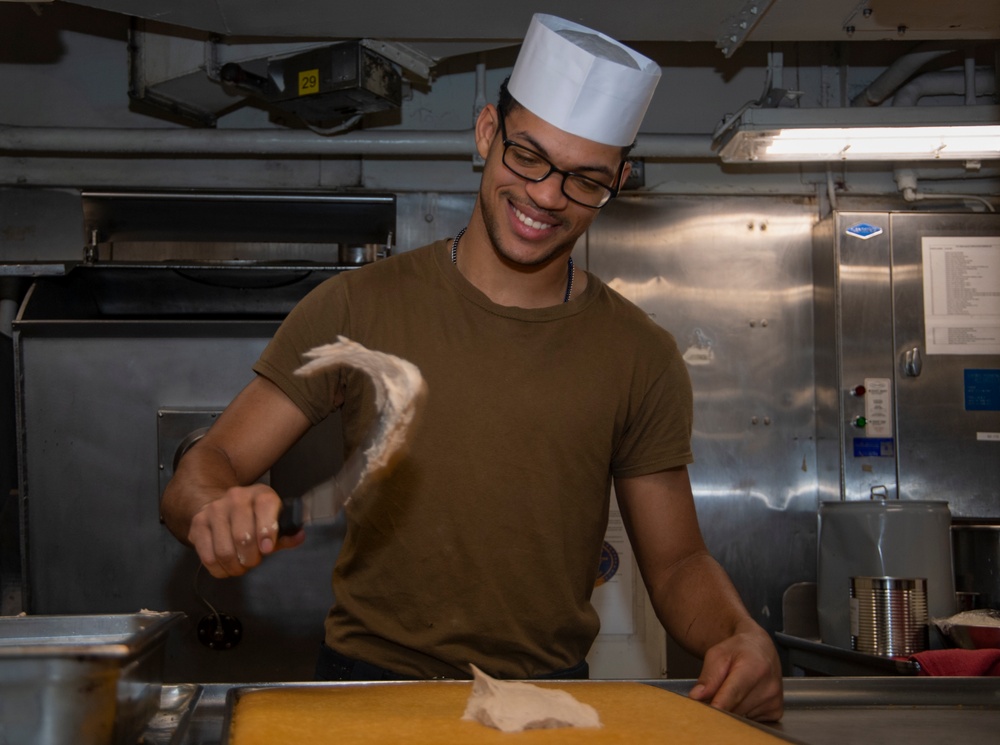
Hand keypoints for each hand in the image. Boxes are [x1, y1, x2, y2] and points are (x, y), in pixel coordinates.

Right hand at [186, 483, 305, 577]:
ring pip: (225, 551)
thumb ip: (287, 532)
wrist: (224, 506)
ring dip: (235, 566)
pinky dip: (219, 569)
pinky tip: (226, 566)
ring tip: (240, 565)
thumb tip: (299, 536)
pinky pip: (207, 557)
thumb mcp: (274, 520)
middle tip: (253, 561)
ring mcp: (214, 510)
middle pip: (243, 537)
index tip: (267, 549)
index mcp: (261, 494)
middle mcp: (236, 498)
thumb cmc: (255, 518)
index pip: (265, 509)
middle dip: (251, 558)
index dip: (267, 533)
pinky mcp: (198, 524)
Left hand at [688, 620, 783, 721]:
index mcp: (754, 667)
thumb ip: (708, 676)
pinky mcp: (776, 711)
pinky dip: (742, 712)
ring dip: (730, 709)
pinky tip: (743, 697)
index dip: (717, 706)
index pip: (733, 694)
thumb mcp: (717, 654)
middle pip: (735, 708)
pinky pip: (751, 721)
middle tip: (711, 696)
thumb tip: (696, 697)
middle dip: (719, 706)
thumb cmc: (738, 650)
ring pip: (741, 717)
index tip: (705, 717)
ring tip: (731, 690)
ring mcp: (774, 700)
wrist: (760, 648)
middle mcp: (769, 686)